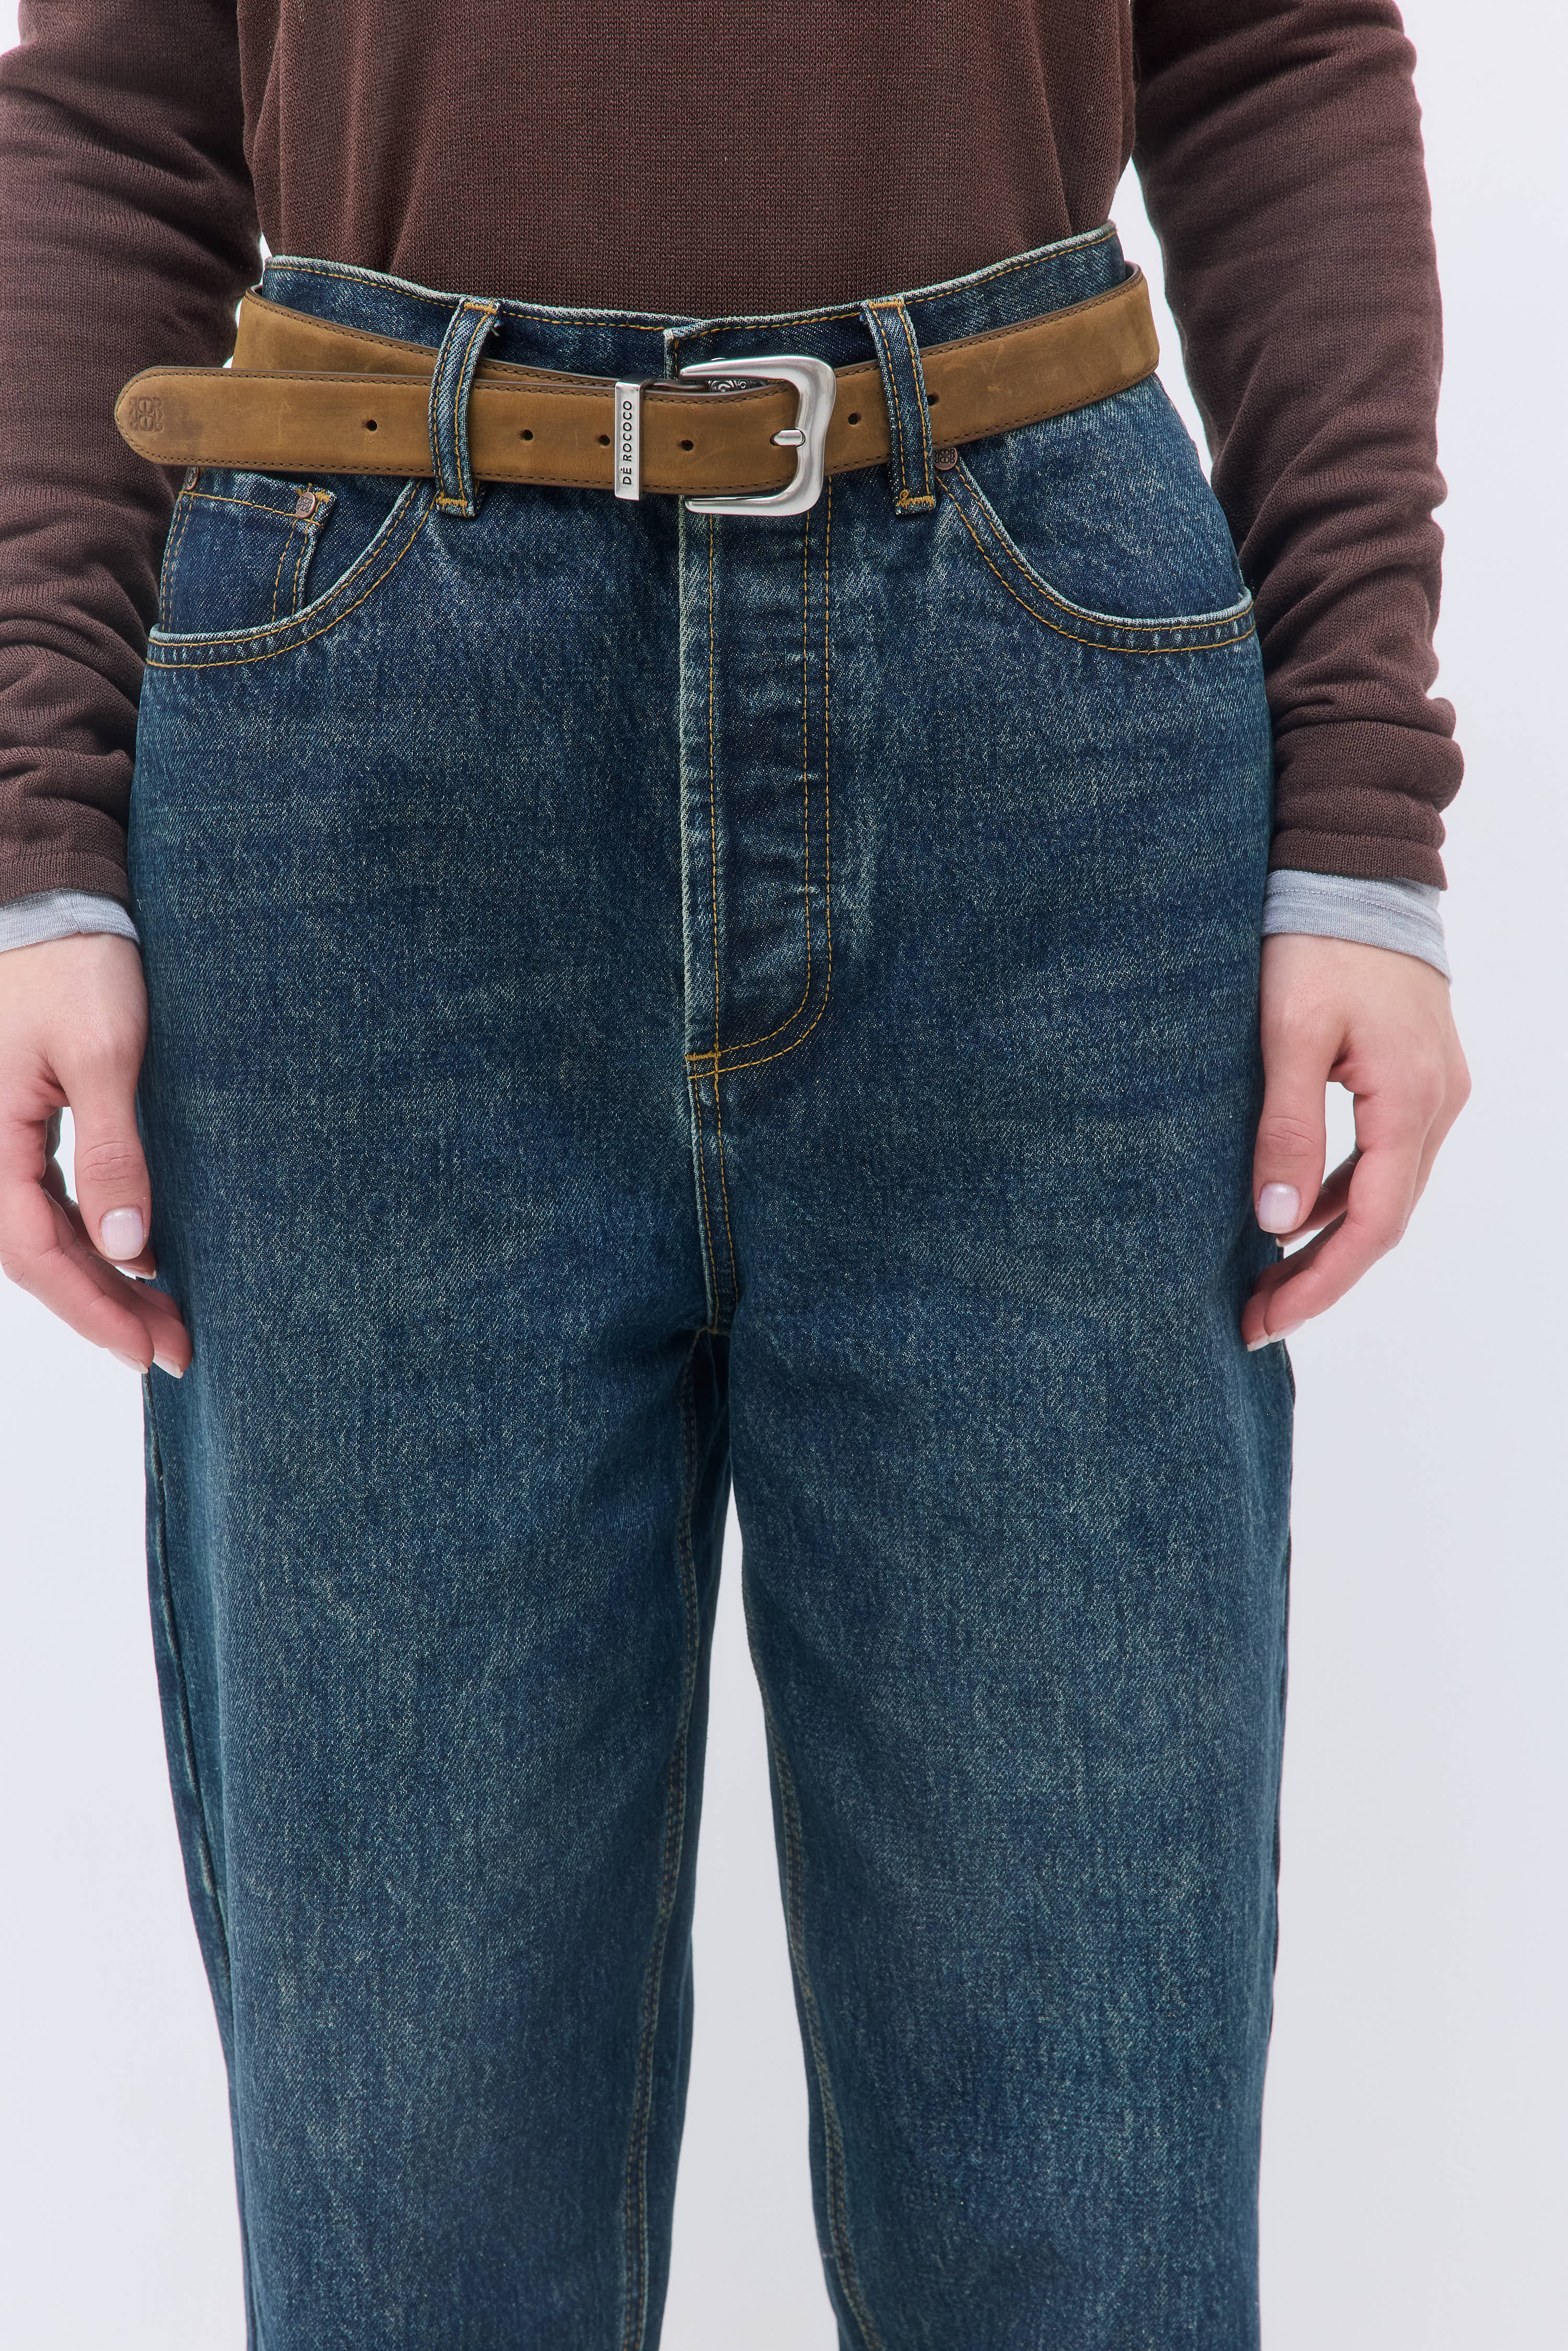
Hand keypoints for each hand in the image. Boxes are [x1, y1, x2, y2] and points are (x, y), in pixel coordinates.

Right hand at [0, 933, 189, 1374]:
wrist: (54, 897)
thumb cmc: (77, 962)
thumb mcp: (105, 1056)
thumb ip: (113, 1152)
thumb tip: (126, 1248)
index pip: (32, 1251)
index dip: (90, 1309)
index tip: (148, 1351)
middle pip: (36, 1255)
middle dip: (105, 1310)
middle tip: (177, 1352)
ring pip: (44, 1233)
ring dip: (102, 1282)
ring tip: (167, 1322)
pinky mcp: (22, 1122)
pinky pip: (47, 1201)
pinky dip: (93, 1239)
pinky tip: (140, 1262)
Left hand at [1243, 932, 1469, 1348]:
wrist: (1355, 868)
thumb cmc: (1316, 941)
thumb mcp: (1288, 1035)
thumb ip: (1285, 1127)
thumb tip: (1275, 1221)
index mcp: (1409, 1100)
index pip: (1371, 1224)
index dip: (1321, 1283)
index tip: (1265, 1322)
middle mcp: (1436, 1103)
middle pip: (1384, 1220)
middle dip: (1321, 1276)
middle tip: (1255, 1318)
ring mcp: (1433, 1090)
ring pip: (1386, 1192)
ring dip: (1329, 1240)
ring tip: (1266, 1280)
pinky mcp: (1414, 1075)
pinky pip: (1383, 1157)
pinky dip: (1339, 1194)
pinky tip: (1292, 1213)